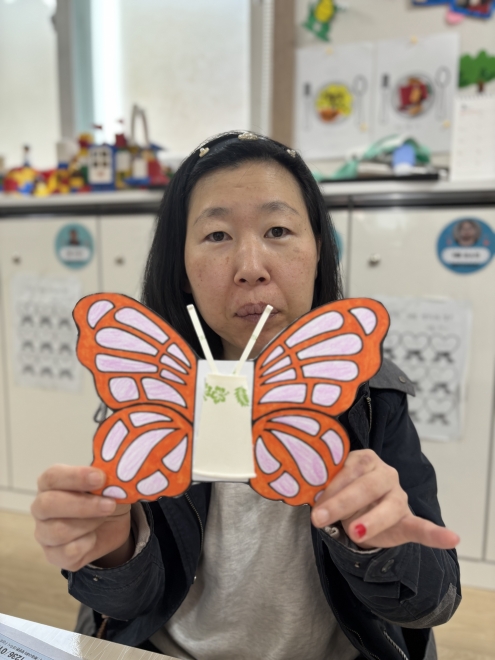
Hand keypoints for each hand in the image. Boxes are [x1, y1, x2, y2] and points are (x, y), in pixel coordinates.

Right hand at [32, 465, 132, 571]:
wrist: (111, 523)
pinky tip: (94, 536)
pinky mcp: (53, 555)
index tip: (100, 478)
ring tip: (104, 517)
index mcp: (50, 483)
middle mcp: (41, 507)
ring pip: (58, 531)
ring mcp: (44, 533)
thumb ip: (105, 477)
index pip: (52, 477)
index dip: (76, 477)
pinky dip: (88, 544)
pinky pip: (68, 553)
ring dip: (89, 524)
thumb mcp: (108, 483)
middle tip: (110, 504)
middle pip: (47, 504)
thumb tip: (116, 475)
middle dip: (83, 505)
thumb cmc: (103, 495)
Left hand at [311, 449, 459, 549]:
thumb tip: (302, 488)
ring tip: (355, 532)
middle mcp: (385, 474)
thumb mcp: (329, 484)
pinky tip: (451, 537)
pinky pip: (423, 527)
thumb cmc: (342, 492)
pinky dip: (437, 534)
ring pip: (389, 507)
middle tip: (318, 518)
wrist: (359, 511)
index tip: (313, 500)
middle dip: (341, 503)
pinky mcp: (407, 520)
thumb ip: (321, 484)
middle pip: (366, 487)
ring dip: (371, 521)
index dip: (330, 485)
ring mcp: (398, 497)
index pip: (349, 468)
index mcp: (365, 459)